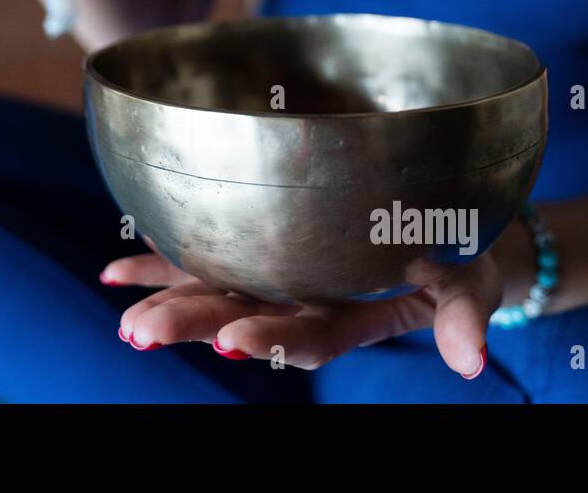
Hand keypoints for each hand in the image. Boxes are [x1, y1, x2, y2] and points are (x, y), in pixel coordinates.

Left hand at [102, 251, 499, 375]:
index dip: (272, 341)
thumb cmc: (461, 255)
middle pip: (242, 315)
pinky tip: (115, 271)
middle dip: (191, 324)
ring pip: (214, 289)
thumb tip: (473, 360)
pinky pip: (204, 254)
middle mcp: (302, 298)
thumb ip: (463, 316)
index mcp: (349, 313)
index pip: (307, 335)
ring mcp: (276, 274)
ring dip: (165, 300)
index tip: (232, 345)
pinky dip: (160, 260)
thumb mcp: (470, 282)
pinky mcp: (261, 245)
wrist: (441, 228)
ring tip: (123, 317)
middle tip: (140, 332)